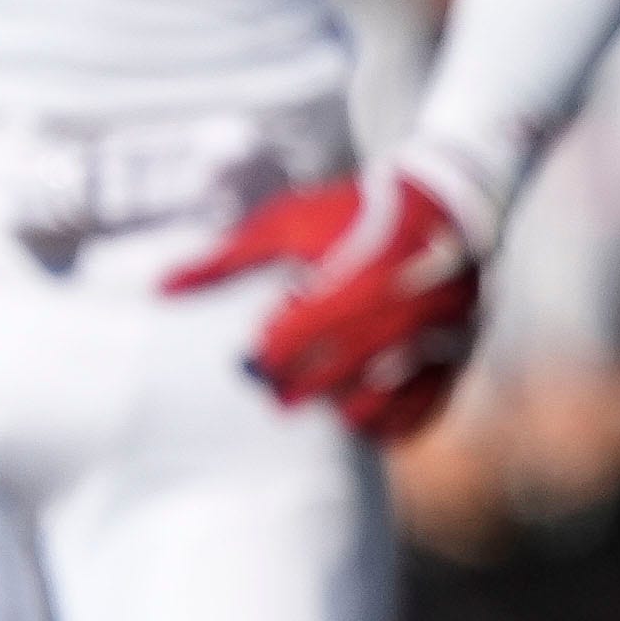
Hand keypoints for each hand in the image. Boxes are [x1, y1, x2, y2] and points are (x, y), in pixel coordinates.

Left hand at [169, 150, 490, 440]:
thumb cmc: (358, 209)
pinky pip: (424, 407)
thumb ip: (227, 259)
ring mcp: (438, 332)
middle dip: (298, 389)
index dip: (271, 353)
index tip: (258, 354)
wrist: (452, 197)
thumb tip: (159, 289)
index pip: (299, 336)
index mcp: (360, 272)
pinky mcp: (460, 349)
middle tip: (277, 394)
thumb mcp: (290, 222)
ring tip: (324, 404)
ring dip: (343, 411)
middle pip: (337, 374)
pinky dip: (393, 423)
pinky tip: (365, 420)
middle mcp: (403, 307)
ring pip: (381, 400)